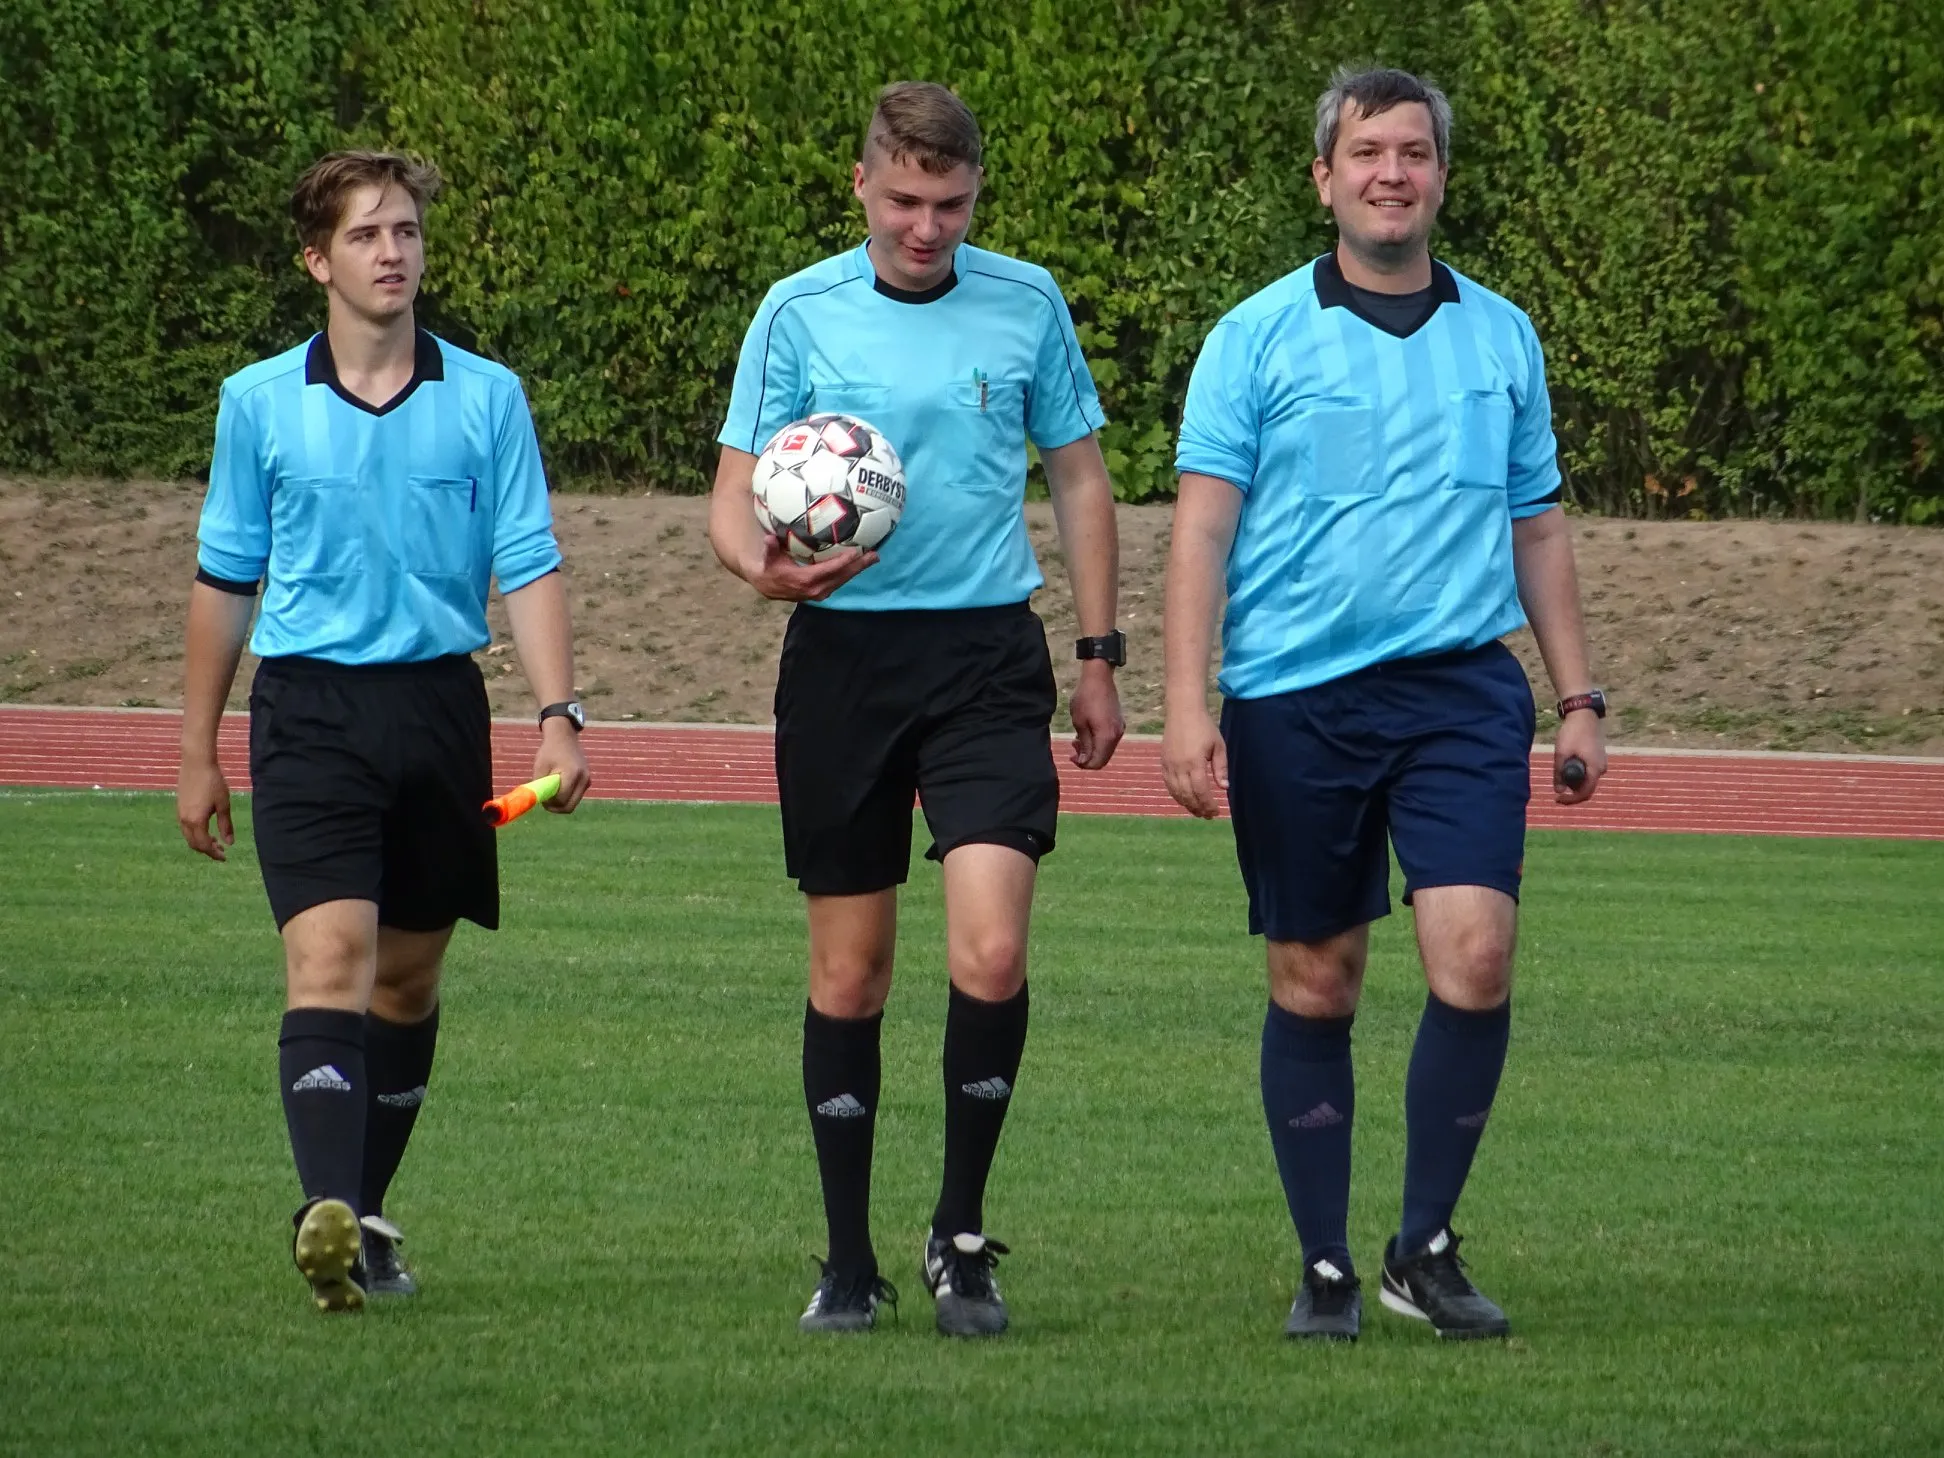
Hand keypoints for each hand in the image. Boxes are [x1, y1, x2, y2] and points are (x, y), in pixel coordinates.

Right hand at [177, 755, 234, 859]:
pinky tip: (206, 828)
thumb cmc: (213, 782)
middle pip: (193, 844)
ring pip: (188, 836)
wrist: (196, 763)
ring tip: (215, 840)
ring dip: (201, 841)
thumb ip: (226, 825)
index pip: (203, 845)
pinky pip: (185, 827)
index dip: (214, 853)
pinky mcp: (179, 807)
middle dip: (207, 850)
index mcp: (196, 821)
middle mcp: (184, 820)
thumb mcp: (224, 805)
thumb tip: (229, 843)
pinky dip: (195, 833)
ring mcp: (179, 813)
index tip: (225, 857)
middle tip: (221, 850)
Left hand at [536, 718, 591, 812]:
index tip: (541, 797)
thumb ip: (539, 785)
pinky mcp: (587, 781)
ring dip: (560, 803)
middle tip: (545, 801)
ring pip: (572, 803)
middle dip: (555, 807)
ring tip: (550, 791)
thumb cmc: (549, 751)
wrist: (564, 737)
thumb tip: (537, 802)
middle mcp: (584, 779)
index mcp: (572, 774)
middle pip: (569, 807)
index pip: (562, 800)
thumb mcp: (540, 767)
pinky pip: (575, 797)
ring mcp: (587, 781)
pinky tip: (558, 786)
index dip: (549, 803)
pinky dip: (566, 797)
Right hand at [744, 535, 876, 602]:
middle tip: (874, 555)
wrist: (767, 585)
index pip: (828, 570)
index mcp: (804, 580)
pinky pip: (839, 581)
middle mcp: (815, 589)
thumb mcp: (768, 557)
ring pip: (843, 580)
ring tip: (872, 558)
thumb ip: (769, 548)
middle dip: (859, 566)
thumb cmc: (769, 567)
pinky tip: (859, 563)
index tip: (855, 553)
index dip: (842, 562)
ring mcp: (820, 593)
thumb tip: (769, 538)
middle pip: (841, 577)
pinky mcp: (822, 592)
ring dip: (858, 569)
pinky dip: (850, 572)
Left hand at [1069, 662, 1124, 769]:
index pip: (1097, 763)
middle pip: (1103, 759)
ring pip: (1106, 750)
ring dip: (1092, 750)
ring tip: (1077, 740)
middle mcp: (1117, 735)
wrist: (1099, 678)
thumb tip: (1084, 760)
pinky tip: (1087, 733)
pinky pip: (1109, 740)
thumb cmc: (1085, 698)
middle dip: (1087, 758)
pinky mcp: (1119, 723)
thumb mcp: (1079, 722)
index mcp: (1107, 737)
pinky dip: (1098, 742)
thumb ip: (1083, 744)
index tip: (1071, 756)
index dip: (1083, 765)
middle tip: (1072, 748)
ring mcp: (1120, 729)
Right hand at [1162, 706, 1227, 818]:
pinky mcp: (1163, 763)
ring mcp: (1169, 765)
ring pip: (1176, 793)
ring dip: (1187, 805)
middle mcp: (1179, 766)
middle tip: (1208, 815)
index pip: (1201, 791)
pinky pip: (1168, 785)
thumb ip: (1220, 768)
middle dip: (1199, 808)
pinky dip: (1176, 796)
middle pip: (1188, 795)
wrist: (1182, 710)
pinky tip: (1184, 799)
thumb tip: (1224, 788)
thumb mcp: (1218, 745)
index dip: (1208, 804)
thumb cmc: (1204, 726)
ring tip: (1197, 811)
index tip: (1216, 812)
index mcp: (1194, 762)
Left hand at [1553, 709, 1606, 804]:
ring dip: (1573, 778)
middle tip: (1557, 783)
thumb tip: (1558, 791)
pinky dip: (1577, 771)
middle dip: (1571, 789)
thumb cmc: (1573, 732)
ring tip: (1561, 765)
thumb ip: (1559, 774)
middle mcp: (1602, 768)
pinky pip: (1588, 770)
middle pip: (1586, 788)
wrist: (1584, 714)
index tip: (1557, 799)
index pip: (1585, 794)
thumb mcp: (1561, 754)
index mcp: (1595, 769)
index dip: (1570, 800)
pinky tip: (1568, 760)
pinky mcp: (1598, 756)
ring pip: (1587, 779)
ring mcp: (1601, 762)